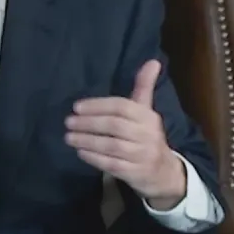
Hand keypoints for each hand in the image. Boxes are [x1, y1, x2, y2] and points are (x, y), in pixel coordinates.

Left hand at [64, 59, 185, 207]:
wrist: (164, 173)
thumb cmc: (147, 137)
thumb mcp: (146, 112)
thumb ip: (144, 87)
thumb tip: (152, 61)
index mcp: (148, 117)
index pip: (122, 107)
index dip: (98, 105)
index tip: (77, 107)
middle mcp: (147, 135)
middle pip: (114, 126)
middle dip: (88, 123)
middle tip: (68, 122)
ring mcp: (142, 155)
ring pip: (111, 146)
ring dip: (87, 141)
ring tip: (68, 137)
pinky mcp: (135, 173)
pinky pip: (111, 164)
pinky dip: (94, 158)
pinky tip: (80, 152)